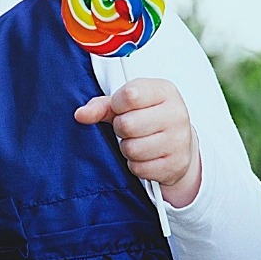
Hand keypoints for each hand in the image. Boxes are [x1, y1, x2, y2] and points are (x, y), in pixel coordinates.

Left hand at [74, 78, 202, 206]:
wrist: (180, 143)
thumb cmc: (149, 117)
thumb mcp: (128, 104)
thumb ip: (102, 106)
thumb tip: (80, 115)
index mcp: (164, 91)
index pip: (130, 94)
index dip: (117, 104)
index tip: (122, 108)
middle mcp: (176, 114)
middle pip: (127, 125)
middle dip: (121, 129)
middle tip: (130, 128)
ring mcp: (179, 140)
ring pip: (132, 149)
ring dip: (128, 148)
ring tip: (138, 141)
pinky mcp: (176, 164)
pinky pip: (139, 168)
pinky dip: (136, 164)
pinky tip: (146, 156)